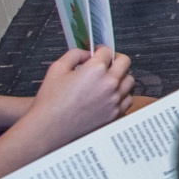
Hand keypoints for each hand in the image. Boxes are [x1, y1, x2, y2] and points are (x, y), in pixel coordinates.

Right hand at [15, 48, 134, 154]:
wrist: (49, 128)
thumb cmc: (51, 103)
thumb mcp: (57, 69)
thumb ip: (74, 55)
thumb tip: (87, 54)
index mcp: (95, 70)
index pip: (107, 51)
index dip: (100, 50)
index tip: (98, 53)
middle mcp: (108, 84)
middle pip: (124, 62)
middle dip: (115, 59)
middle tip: (107, 62)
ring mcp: (114, 100)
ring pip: (129, 81)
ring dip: (120, 77)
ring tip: (108, 80)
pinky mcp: (115, 114)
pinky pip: (127, 100)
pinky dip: (122, 95)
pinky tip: (111, 96)